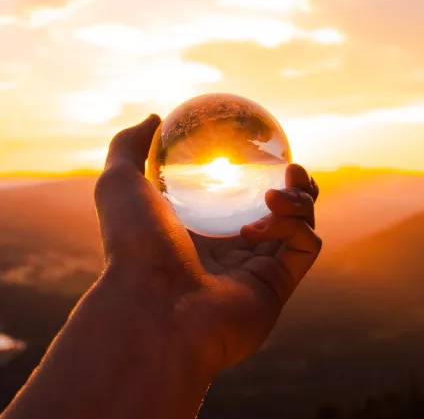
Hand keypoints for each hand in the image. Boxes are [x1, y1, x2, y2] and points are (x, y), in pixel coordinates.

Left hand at [95, 115, 321, 374]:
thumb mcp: (119, 182)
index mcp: (199, 232)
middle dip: (293, 187)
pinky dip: (296, 224)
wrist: (153, 306)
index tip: (262, 149)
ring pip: (299, 226)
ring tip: (277, 191)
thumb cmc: (132, 245)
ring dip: (299, 199)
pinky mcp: (276, 287)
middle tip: (291, 168)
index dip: (256, 172)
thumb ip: (129, 146)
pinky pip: (304, 246)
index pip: (237, 198)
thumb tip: (154, 118)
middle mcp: (229, 253)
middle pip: (277, 213)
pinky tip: (265, 218)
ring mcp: (254, 272)